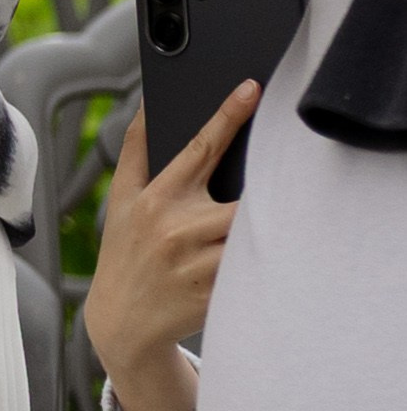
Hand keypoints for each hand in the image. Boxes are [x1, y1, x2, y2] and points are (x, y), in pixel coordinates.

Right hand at [82, 83, 254, 410]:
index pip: (199, 148)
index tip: (251, 88)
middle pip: (243, 195)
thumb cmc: (125, 253)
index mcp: (157, 198)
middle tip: (289, 176)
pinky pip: (252, 266)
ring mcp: (197, 262)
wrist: (122, 321)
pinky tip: (260, 258)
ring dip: (265, 227)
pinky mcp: (215, 291)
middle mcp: (177, 228)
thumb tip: (149, 105)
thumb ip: (135, 152)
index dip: (227, 115)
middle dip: (264, 190)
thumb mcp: (120, 202)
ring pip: (252, 232)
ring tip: (269, 225)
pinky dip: (261, 258)